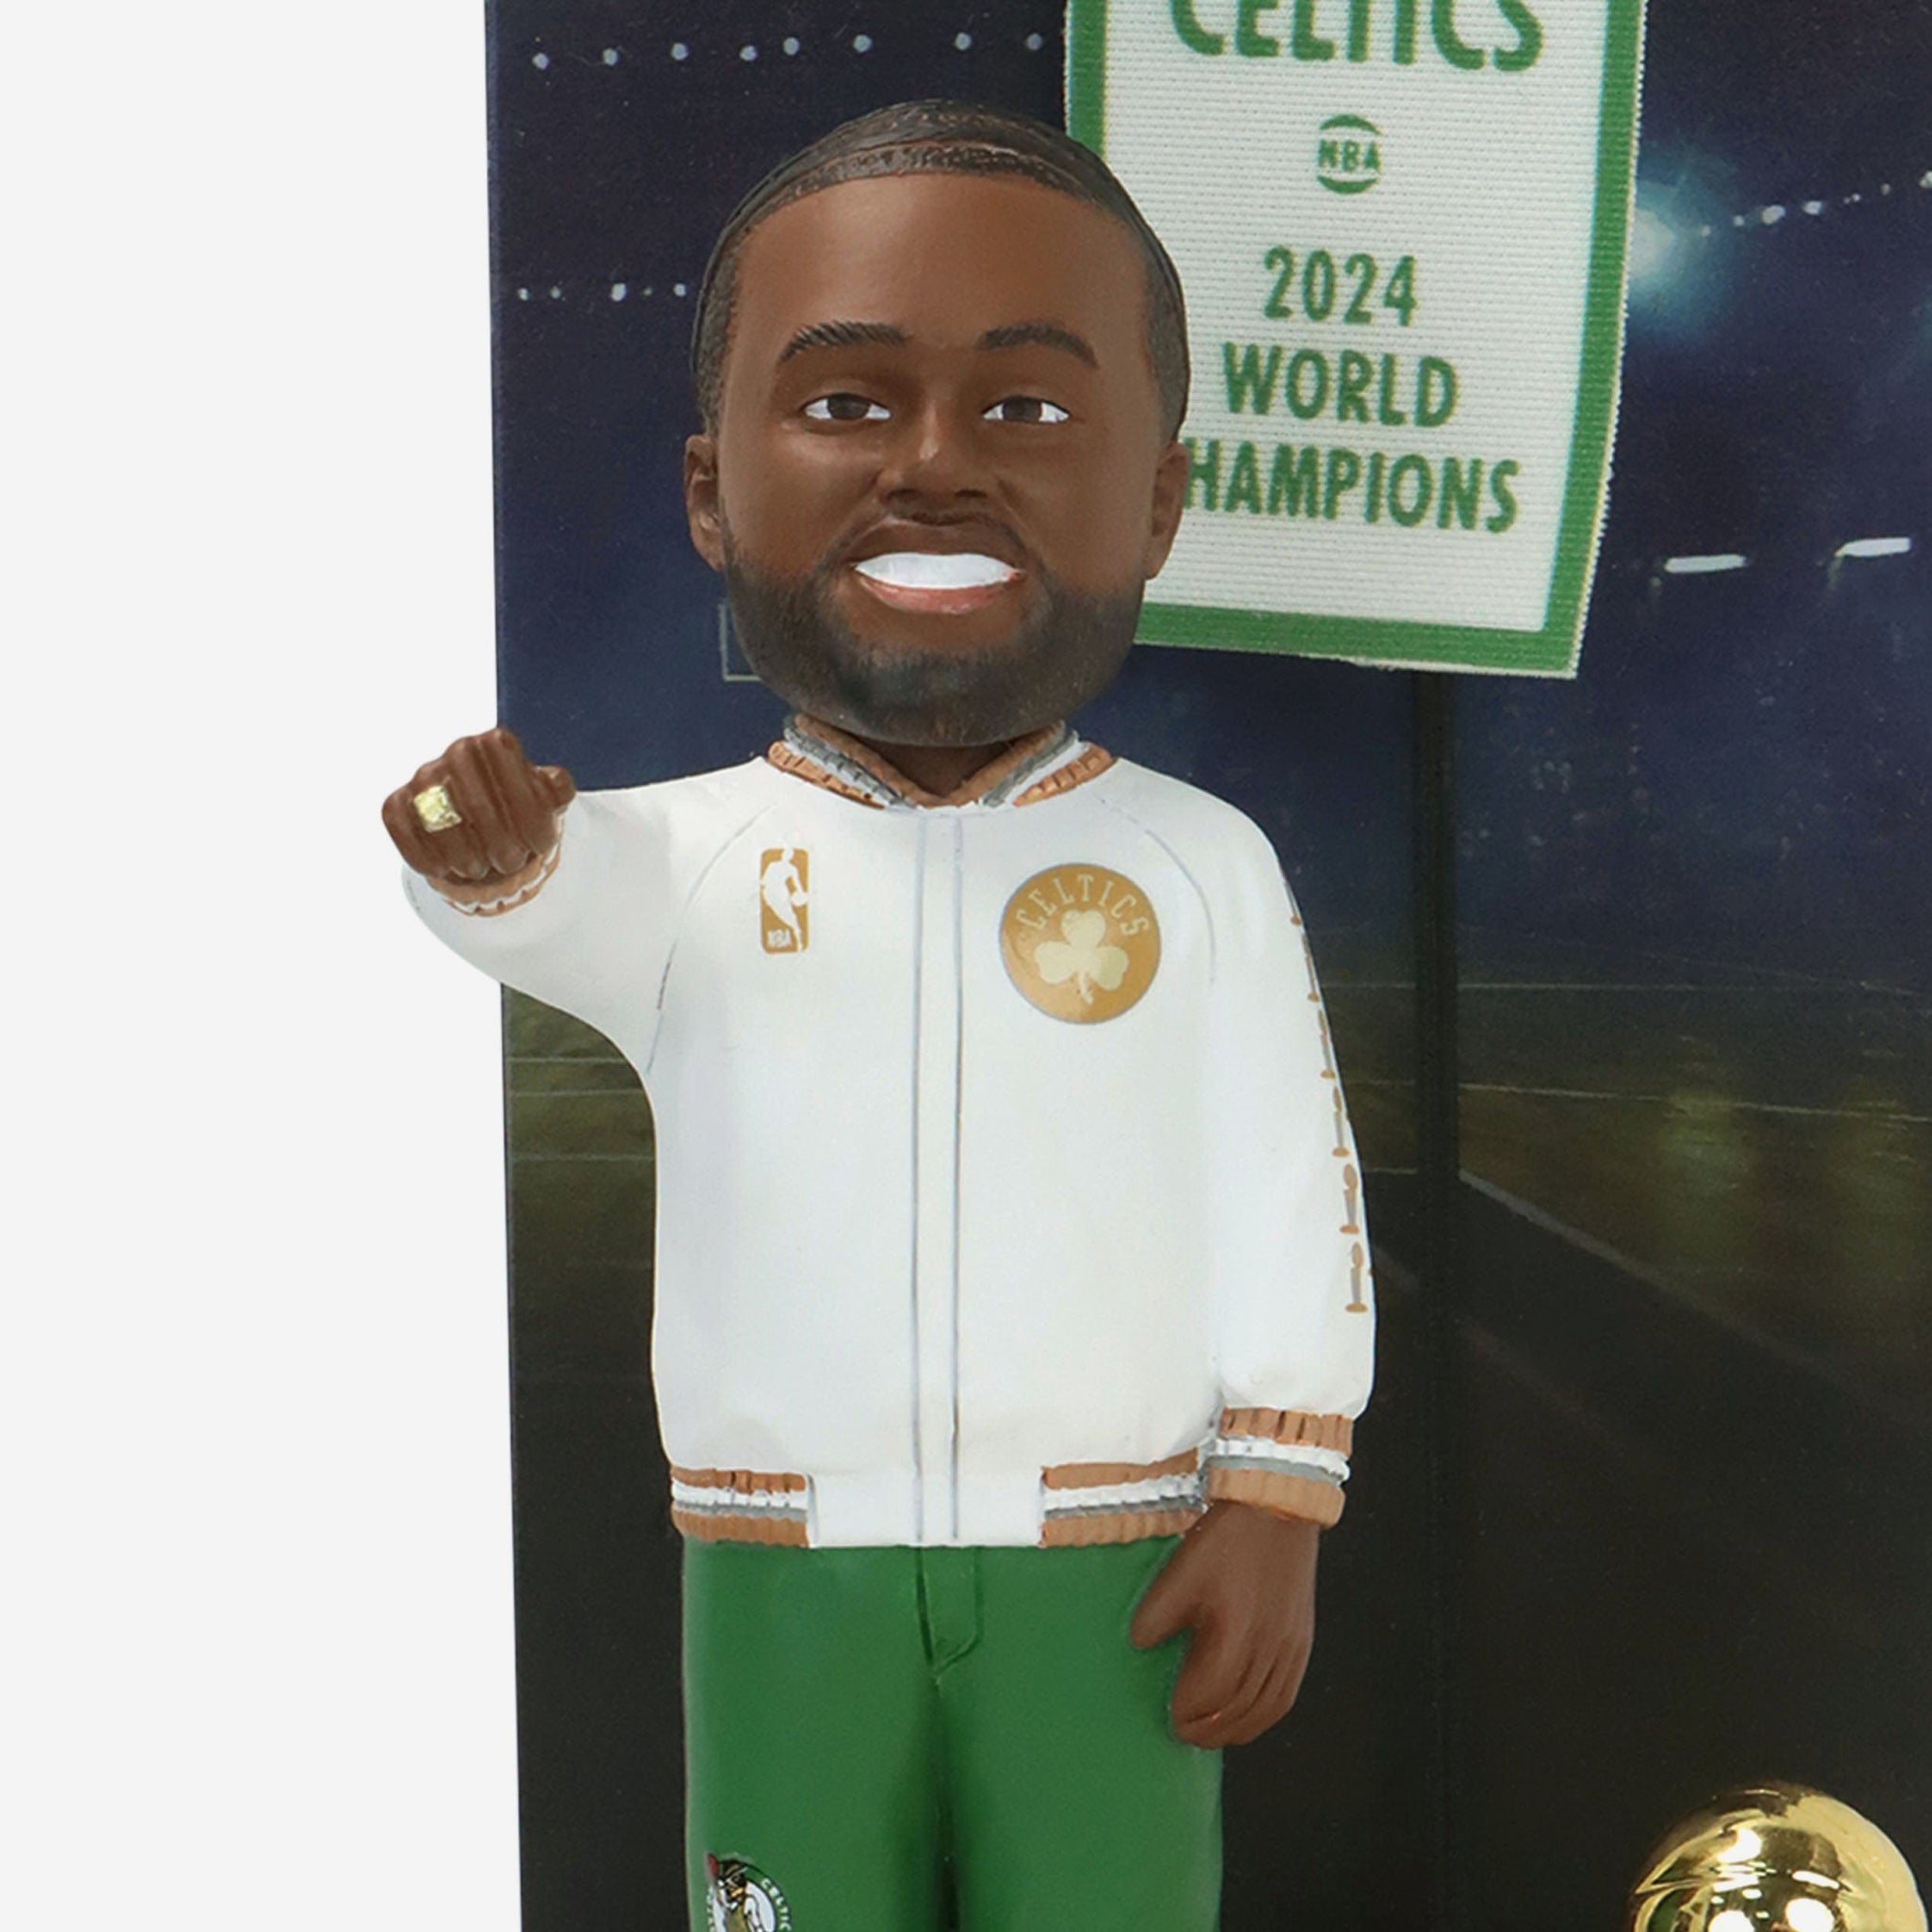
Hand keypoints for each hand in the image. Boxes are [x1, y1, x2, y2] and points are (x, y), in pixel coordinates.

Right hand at [381, 727, 575, 885]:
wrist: (486, 821)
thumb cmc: (522, 807)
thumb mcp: (549, 797)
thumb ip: (557, 790)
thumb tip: (555, 786)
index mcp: (496, 743)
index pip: (511, 775)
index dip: (529, 815)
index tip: (539, 844)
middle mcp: (458, 752)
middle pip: (476, 805)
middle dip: (499, 844)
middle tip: (511, 863)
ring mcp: (424, 777)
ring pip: (440, 821)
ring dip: (466, 856)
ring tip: (483, 869)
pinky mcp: (397, 803)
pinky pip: (403, 830)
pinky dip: (427, 857)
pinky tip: (448, 870)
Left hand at [1129, 1501, 1319, 1747]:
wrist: (1276, 1511)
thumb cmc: (1226, 1541)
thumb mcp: (1179, 1574)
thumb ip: (1156, 1616)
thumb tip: (1140, 1645)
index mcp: (1235, 1636)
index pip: (1209, 1697)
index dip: (1186, 1713)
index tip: (1169, 1715)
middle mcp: (1267, 1651)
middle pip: (1237, 1712)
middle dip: (1208, 1730)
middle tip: (1184, 1733)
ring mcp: (1289, 1649)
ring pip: (1265, 1710)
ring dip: (1237, 1729)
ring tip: (1212, 1732)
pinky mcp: (1301, 1641)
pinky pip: (1287, 1696)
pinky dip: (1265, 1715)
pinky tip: (1249, 1716)